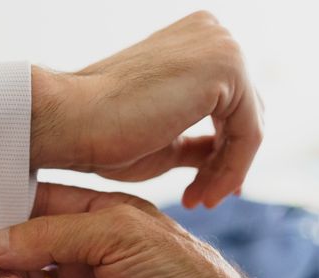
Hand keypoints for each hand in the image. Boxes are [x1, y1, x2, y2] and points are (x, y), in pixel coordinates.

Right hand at [31, 11, 263, 207]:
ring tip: (198, 201)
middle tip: (200, 201)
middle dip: (224, 164)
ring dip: (226, 172)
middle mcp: (212, 34)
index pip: (227, 105)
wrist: (71, 122)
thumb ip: (198, 143)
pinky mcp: (226, 66)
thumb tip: (220, 156)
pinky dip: (230, 169)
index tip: (199, 191)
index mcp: (193, 44)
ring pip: (247, 126)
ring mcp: (221, 45)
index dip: (220, 154)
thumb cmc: (102, 133)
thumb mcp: (165, 142)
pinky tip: (201, 194)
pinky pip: (248, 132)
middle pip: (242, 113)